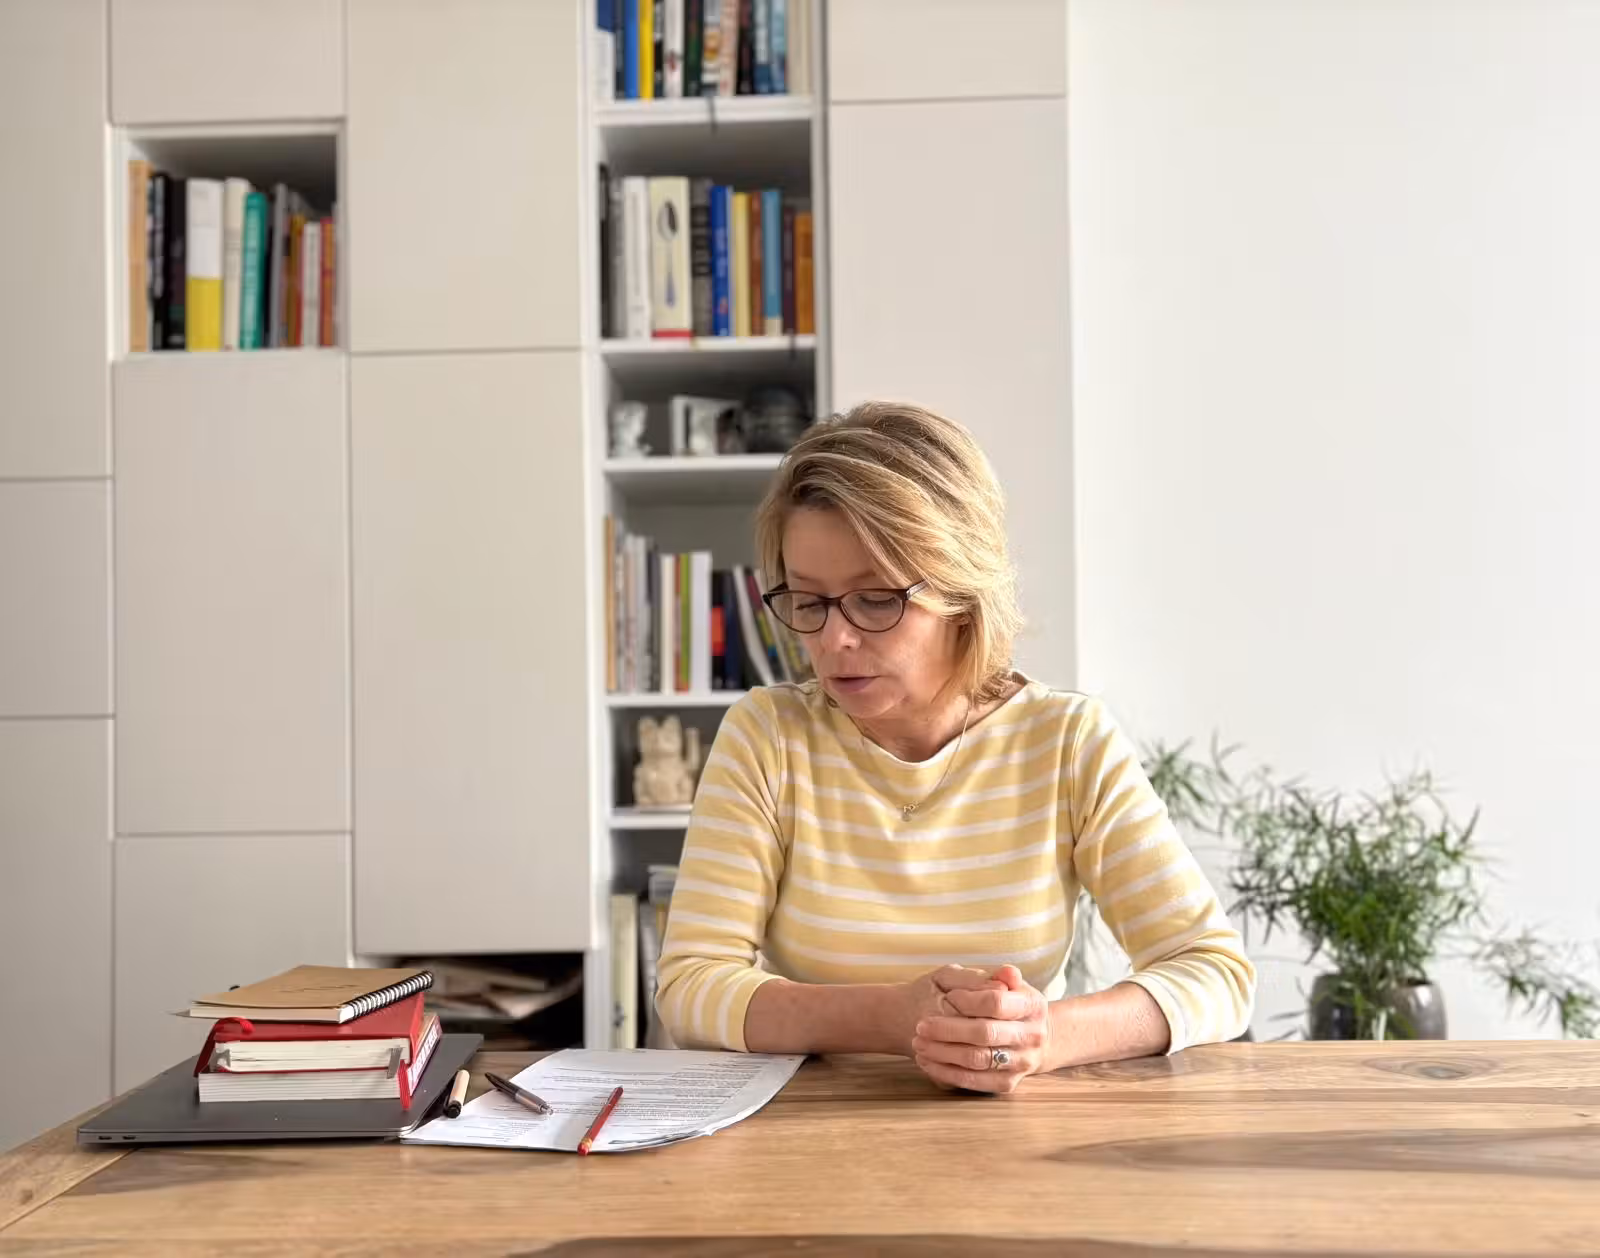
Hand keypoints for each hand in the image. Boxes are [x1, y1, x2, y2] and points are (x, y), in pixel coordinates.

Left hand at [911, 965, 1050, 1093]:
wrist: (1029, 1038)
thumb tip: (1007, 973)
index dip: (968, 1000)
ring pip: (977, 1060)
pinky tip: (927, 1062)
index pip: (996, 1002)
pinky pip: (974, 1082)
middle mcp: (1032, 1036)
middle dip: (948, 1029)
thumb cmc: (1009, 1004)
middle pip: (985, 1033)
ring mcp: (1022, 1063)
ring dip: (943, 1053)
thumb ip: (998, 975)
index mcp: (1032, 1006)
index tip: (947, 997)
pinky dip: (947, 1073)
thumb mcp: (1006, 984)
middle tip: (921, 1026)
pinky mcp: (1008, 1084)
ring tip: (919, 1043)